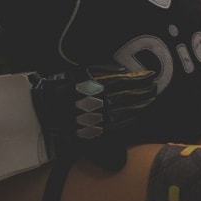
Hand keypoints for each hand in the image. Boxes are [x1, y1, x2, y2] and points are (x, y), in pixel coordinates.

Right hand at [29, 64, 156, 154]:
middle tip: (155, 88)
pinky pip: (119, 126)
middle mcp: (104, 102)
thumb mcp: (81, 71)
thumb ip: (104, 69)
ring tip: (150, 100)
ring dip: (141, 105)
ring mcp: (102, 118)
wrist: (44, 110)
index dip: (142, 79)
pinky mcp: (98, 131)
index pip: (128, 82)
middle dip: (145, 92)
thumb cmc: (60, 87)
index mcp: (101, 85)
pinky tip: (137, 116)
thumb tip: (124, 70)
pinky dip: (130, 120)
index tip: (152, 75)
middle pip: (131, 96)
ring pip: (128, 111)